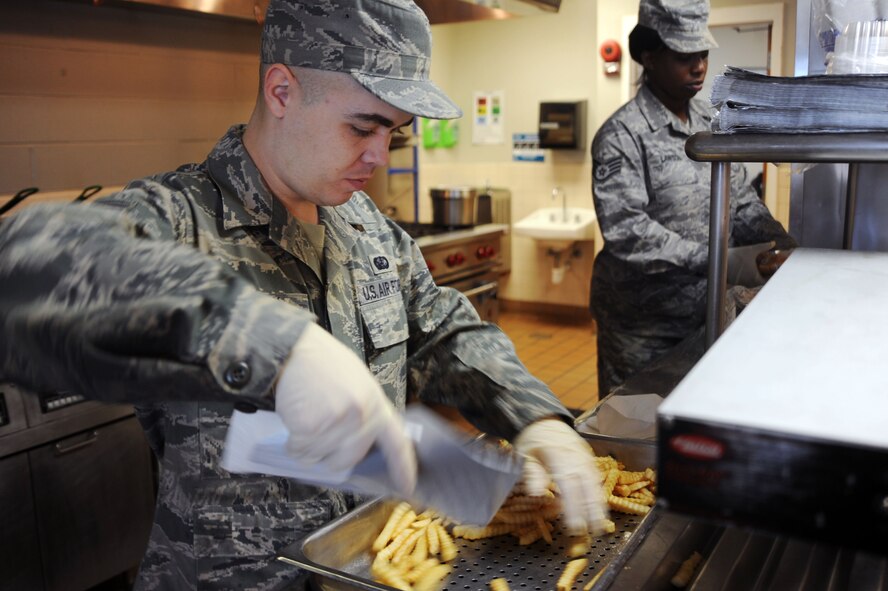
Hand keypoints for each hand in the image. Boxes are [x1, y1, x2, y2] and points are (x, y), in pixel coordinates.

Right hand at [274, 323, 416, 495]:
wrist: (297, 349)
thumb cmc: (324, 365)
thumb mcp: (358, 385)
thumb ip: (364, 414)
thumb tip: (357, 446)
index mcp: (377, 405)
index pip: (397, 443)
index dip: (403, 467)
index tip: (407, 488)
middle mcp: (362, 417)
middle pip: (348, 460)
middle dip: (330, 454)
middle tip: (319, 430)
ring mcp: (338, 423)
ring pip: (320, 458)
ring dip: (308, 447)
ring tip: (306, 418)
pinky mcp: (312, 427)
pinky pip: (300, 452)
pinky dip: (293, 444)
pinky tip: (295, 420)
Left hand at [514, 419, 608, 533]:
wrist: (543, 420)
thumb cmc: (531, 440)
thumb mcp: (525, 454)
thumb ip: (532, 472)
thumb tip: (536, 493)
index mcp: (558, 455)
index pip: (568, 484)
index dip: (573, 506)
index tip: (575, 525)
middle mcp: (575, 456)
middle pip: (586, 485)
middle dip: (591, 509)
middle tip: (594, 531)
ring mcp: (584, 456)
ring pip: (595, 482)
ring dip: (599, 504)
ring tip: (601, 524)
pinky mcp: (588, 458)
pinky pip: (596, 477)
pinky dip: (599, 493)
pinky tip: (600, 507)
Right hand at [727, 241, 774, 286]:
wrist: (717, 262)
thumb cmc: (735, 257)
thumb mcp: (751, 250)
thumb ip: (763, 247)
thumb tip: (773, 243)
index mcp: (756, 279)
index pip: (771, 278)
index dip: (775, 271)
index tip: (778, 265)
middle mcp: (751, 283)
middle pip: (764, 279)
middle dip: (768, 271)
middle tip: (771, 262)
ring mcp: (744, 283)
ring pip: (756, 278)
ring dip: (760, 271)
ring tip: (762, 262)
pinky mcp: (738, 281)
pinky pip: (749, 277)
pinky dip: (752, 272)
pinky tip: (751, 264)